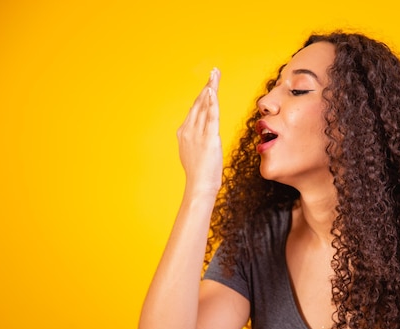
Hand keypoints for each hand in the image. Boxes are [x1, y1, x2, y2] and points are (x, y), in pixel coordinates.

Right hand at [176, 68, 221, 195]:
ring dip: (211, 88)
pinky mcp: (208, 138)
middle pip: (199, 103)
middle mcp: (188, 130)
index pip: (195, 109)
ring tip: (215, 75)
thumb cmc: (200, 175)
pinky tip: (212, 90)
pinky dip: (211, 102)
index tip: (209, 84)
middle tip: (214, 72)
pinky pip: (210, 116)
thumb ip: (197, 141)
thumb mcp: (195, 153)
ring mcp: (197, 134)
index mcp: (184, 133)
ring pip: (204, 106)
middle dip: (207, 86)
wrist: (199, 186)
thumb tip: (204, 135)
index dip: (202, 95)